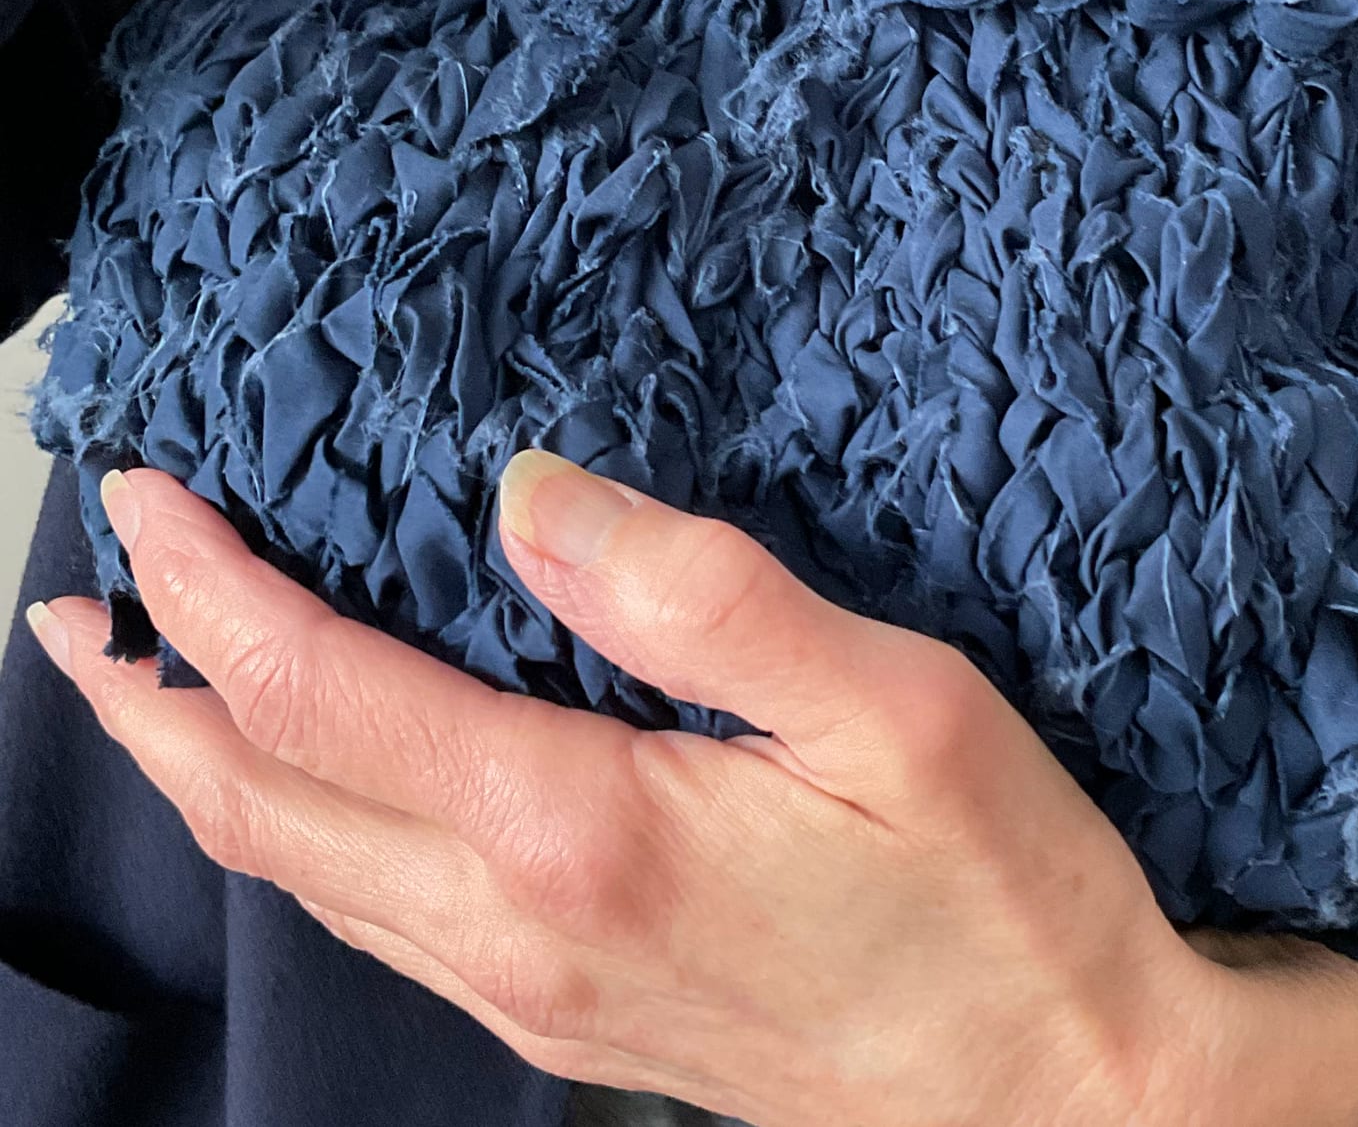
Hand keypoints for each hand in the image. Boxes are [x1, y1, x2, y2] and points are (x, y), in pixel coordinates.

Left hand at [28, 460, 1357, 1126]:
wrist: (1056, 1096)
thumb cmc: (995, 895)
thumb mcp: (890, 709)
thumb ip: (696, 594)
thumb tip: (528, 498)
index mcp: (577, 830)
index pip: (319, 694)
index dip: (212, 590)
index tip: (150, 497)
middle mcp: (518, 925)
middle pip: (263, 803)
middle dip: (150, 692)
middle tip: (84, 599)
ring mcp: (532, 989)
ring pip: (300, 877)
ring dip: (204, 767)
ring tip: (157, 682)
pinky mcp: (567, 1017)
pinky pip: (373, 920)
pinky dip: (296, 831)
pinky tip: (319, 790)